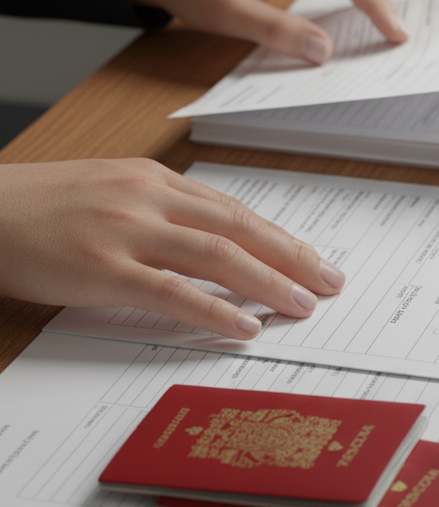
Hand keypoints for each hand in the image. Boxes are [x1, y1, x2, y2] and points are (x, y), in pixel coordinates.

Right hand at [0, 158, 343, 338]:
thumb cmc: (41, 206)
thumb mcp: (110, 192)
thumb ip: (161, 211)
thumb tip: (216, 241)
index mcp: (154, 180)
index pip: (234, 210)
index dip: (279, 238)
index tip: (312, 259)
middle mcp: (148, 198)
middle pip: (239, 227)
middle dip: (292, 257)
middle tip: (330, 282)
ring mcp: (126, 230)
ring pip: (217, 254)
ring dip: (268, 282)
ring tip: (303, 305)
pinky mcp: (102, 267)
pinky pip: (170, 291)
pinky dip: (213, 310)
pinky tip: (243, 326)